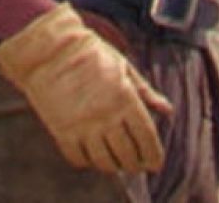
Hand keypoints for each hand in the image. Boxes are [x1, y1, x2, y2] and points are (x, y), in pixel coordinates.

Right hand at [0, 2, 171, 173]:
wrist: (51, 52)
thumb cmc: (93, 55)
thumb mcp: (125, 68)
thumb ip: (145, 93)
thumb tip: (168, 111)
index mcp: (125, 98)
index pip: (145, 135)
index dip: (153, 153)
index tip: (156, 164)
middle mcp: (105, 115)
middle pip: (127, 152)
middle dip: (136, 164)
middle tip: (139, 167)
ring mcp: (82, 125)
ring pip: (103, 159)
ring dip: (114, 167)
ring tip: (120, 166)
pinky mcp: (61, 130)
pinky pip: (77, 157)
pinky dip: (88, 162)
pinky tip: (94, 159)